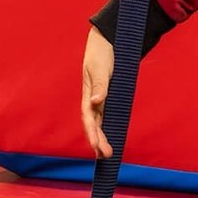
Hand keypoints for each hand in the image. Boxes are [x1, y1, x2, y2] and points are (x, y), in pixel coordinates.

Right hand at [81, 28, 114, 158]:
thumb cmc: (101, 54)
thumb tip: (95, 102)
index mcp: (88, 94)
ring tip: (107, 154)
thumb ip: (100, 86)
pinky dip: (106, 127)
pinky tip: (109, 136)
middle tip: (107, 156)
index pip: (88, 118)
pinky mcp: (107, 96)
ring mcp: (99, 99)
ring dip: (102, 137)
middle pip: (94, 124)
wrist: (105, 41)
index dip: (92, 133)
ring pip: (99, 122)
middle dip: (98, 141)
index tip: (96, 147)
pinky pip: (106, 116)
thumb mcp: (101, 69)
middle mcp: (92, 100)